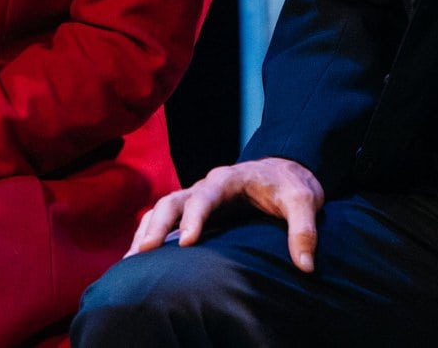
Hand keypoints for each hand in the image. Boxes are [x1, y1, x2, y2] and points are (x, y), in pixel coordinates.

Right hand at [126, 158, 324, 272]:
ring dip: (146, 231)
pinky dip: (149, 233)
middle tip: (143, 252)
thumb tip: (306, 266)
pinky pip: (165, 219)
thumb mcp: (305, 201)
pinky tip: (138, 258)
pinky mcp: (195, 212)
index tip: (188, 242)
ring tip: (131, 261)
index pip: (206, 196)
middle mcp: (207, 185)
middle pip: (173, 201)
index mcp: (229, 179)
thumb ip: (305, 230)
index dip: (195, 218)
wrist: (286, 171)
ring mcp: (197, 197)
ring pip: (163, 209)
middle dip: (157, 226)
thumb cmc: (292, 185)